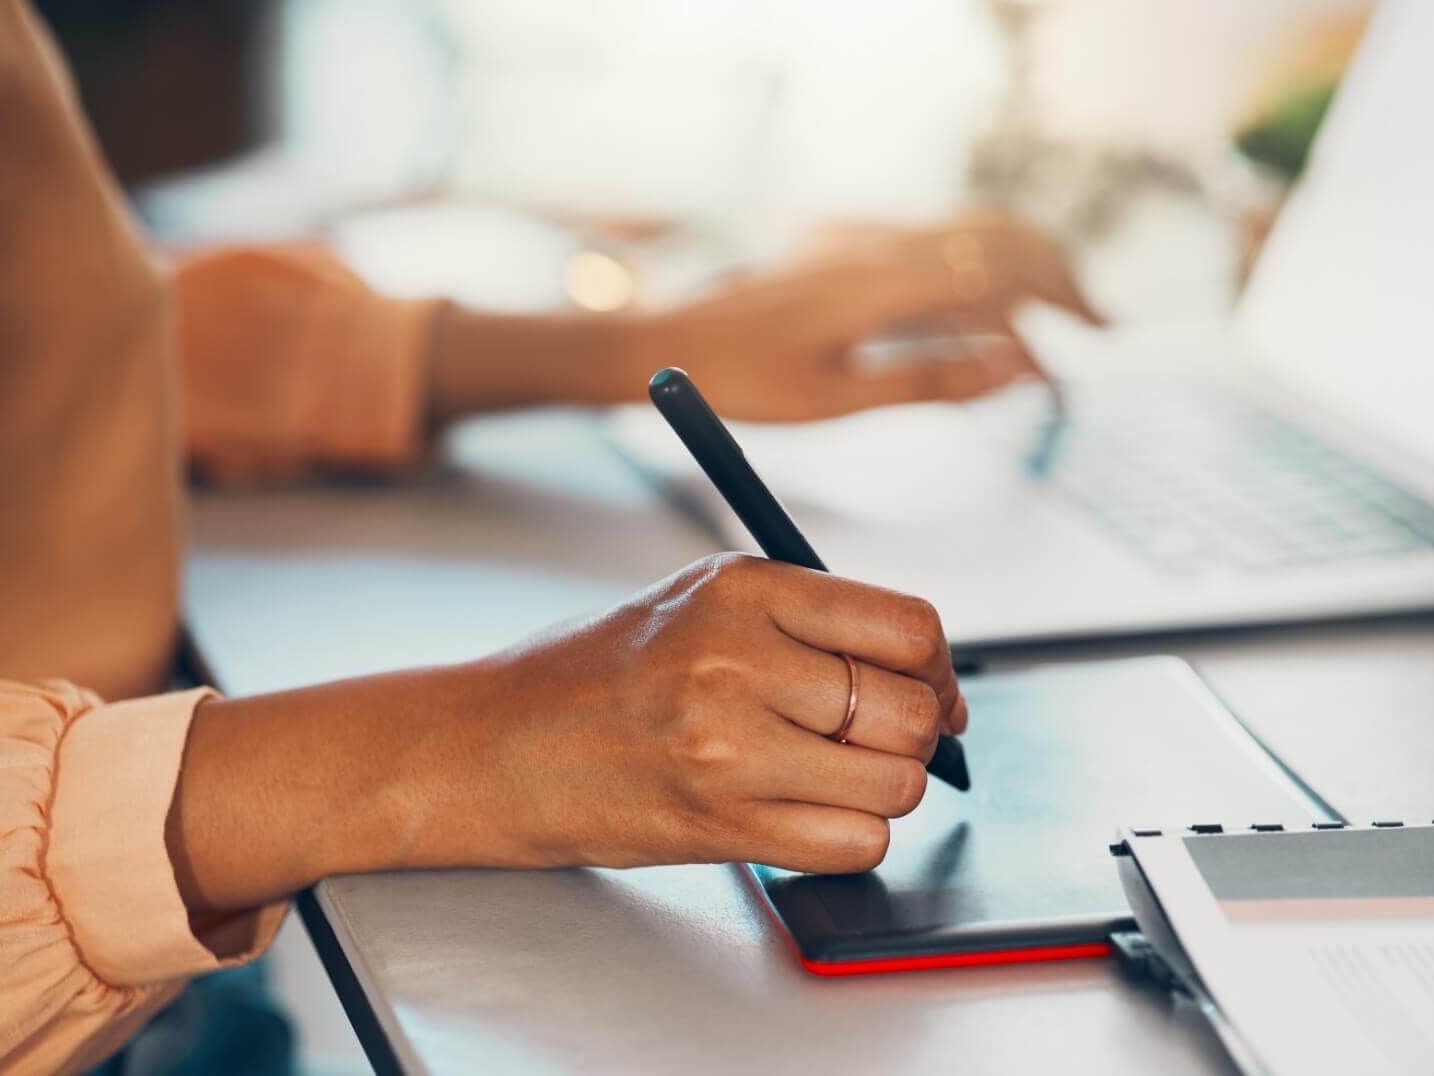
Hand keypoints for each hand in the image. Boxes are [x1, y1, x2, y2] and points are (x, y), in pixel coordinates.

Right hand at [464, 553, 966, 871]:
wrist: (493, 744)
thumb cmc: (600, 671)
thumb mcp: (700, 600)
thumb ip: (808, 618)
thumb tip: (930, 670)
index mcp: (743, 589)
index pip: (906, 628)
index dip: (940, 665)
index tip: (935, 685)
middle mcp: (738, 662)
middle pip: (910, 710)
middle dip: (918, 731)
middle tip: (884, 737)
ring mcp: (728, 749)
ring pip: (895, 784)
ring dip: (886, 788)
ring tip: (836, 774)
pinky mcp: (719, 825)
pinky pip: (854, 844)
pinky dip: (852, 835)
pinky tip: (809, 812)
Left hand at [635, 211, 1102, 420]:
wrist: (661, 343)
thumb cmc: (740, 381)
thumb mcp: (837, 399)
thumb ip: (931, 381)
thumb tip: (1017, 370)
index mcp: (882, 282)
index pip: (999, 273)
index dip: (1057, 302)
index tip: (1092, 345)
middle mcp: (878, 249)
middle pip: (997, 238)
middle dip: (1058, 275)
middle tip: (1099, 328)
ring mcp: (862, 245)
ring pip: (969, 235)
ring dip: (1024, 268)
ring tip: (1061, 319)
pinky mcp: (848, 254)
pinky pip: (935, 248)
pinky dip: (982, 272)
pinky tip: (992, 313)